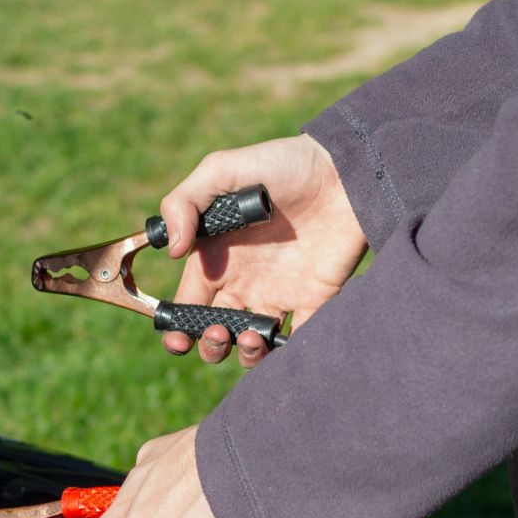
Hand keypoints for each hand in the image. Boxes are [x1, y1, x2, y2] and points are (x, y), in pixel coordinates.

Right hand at [158, 134, 366, 366]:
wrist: (345, 169)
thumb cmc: (281, 163)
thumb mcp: (222, 170)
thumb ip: (184, 203)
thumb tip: (172, 252)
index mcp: (216, 257)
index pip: (187, 304)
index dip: (177, 328)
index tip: (178, 338)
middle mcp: (243, 281)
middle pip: (214, 332)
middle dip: (209, 346)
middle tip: (219, 333)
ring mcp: (279, 293)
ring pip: (251, 344)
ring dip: (243, 354)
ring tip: (250, 336)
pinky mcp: (314, 300)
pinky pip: (297, 340)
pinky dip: (285, 354)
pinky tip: (280, 342)